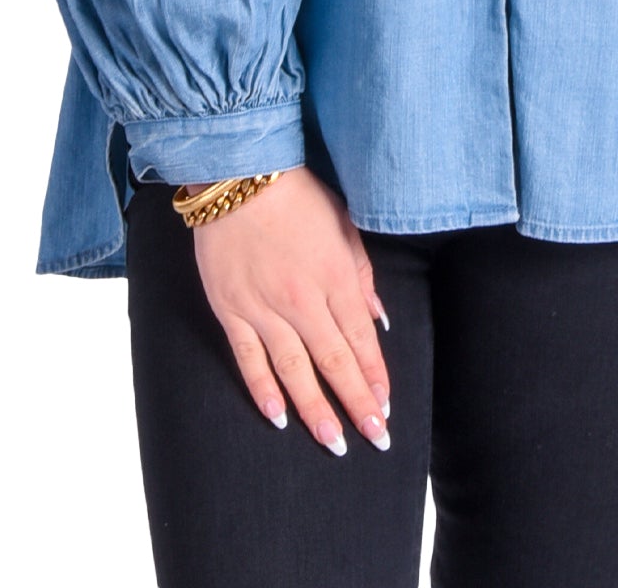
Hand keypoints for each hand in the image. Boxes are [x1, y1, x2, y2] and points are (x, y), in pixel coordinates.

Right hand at [187, 167, 392, 455]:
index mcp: (335, 277)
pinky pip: (249, 359)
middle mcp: (303, 300)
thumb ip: (361, 274)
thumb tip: (376, 319)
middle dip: (357, 404)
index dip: (375, 376)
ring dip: (316, 410)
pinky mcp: (231, 310)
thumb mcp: (344, 225)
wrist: (239, 177)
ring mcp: (264, 308)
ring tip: (334, 441)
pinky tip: (278, 417)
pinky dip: (263, 390)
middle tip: (375, 437)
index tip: (386, 405)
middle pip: (335, 363)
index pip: (361, 340)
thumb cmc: (297, 196)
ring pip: (295, 371)